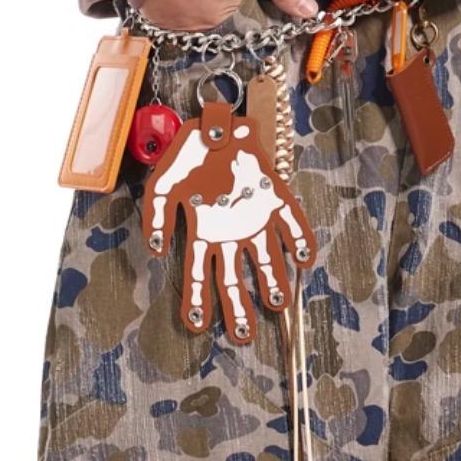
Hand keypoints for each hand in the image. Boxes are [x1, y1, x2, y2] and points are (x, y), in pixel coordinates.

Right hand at [141, 0, 313, 30]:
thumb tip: (311, 13)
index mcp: (231, 15)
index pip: (247, 18)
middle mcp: (205, 30)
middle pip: (221, 19)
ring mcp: (178, 27)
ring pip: (197, 18)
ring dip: (197, 1)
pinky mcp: (155, 20)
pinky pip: (173, 17)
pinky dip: (175, 3)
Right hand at [142, 98, 317, 338]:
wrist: (213, 125)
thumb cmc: (188, 156)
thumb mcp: (162, 185)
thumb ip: (156, 218)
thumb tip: (157, 250)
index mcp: (203, 234)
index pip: (200, 276)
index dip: (198, 302)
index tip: (197, 327)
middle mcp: (231, 233)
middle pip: (235, 279)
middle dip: (239, 308)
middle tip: (244, 335)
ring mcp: (255, 218)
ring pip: (267, 258)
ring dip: (273, 281)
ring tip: (278, 304)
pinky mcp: (275, 197)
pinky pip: (292, 222)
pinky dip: (299, 239)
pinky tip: (303, 259)